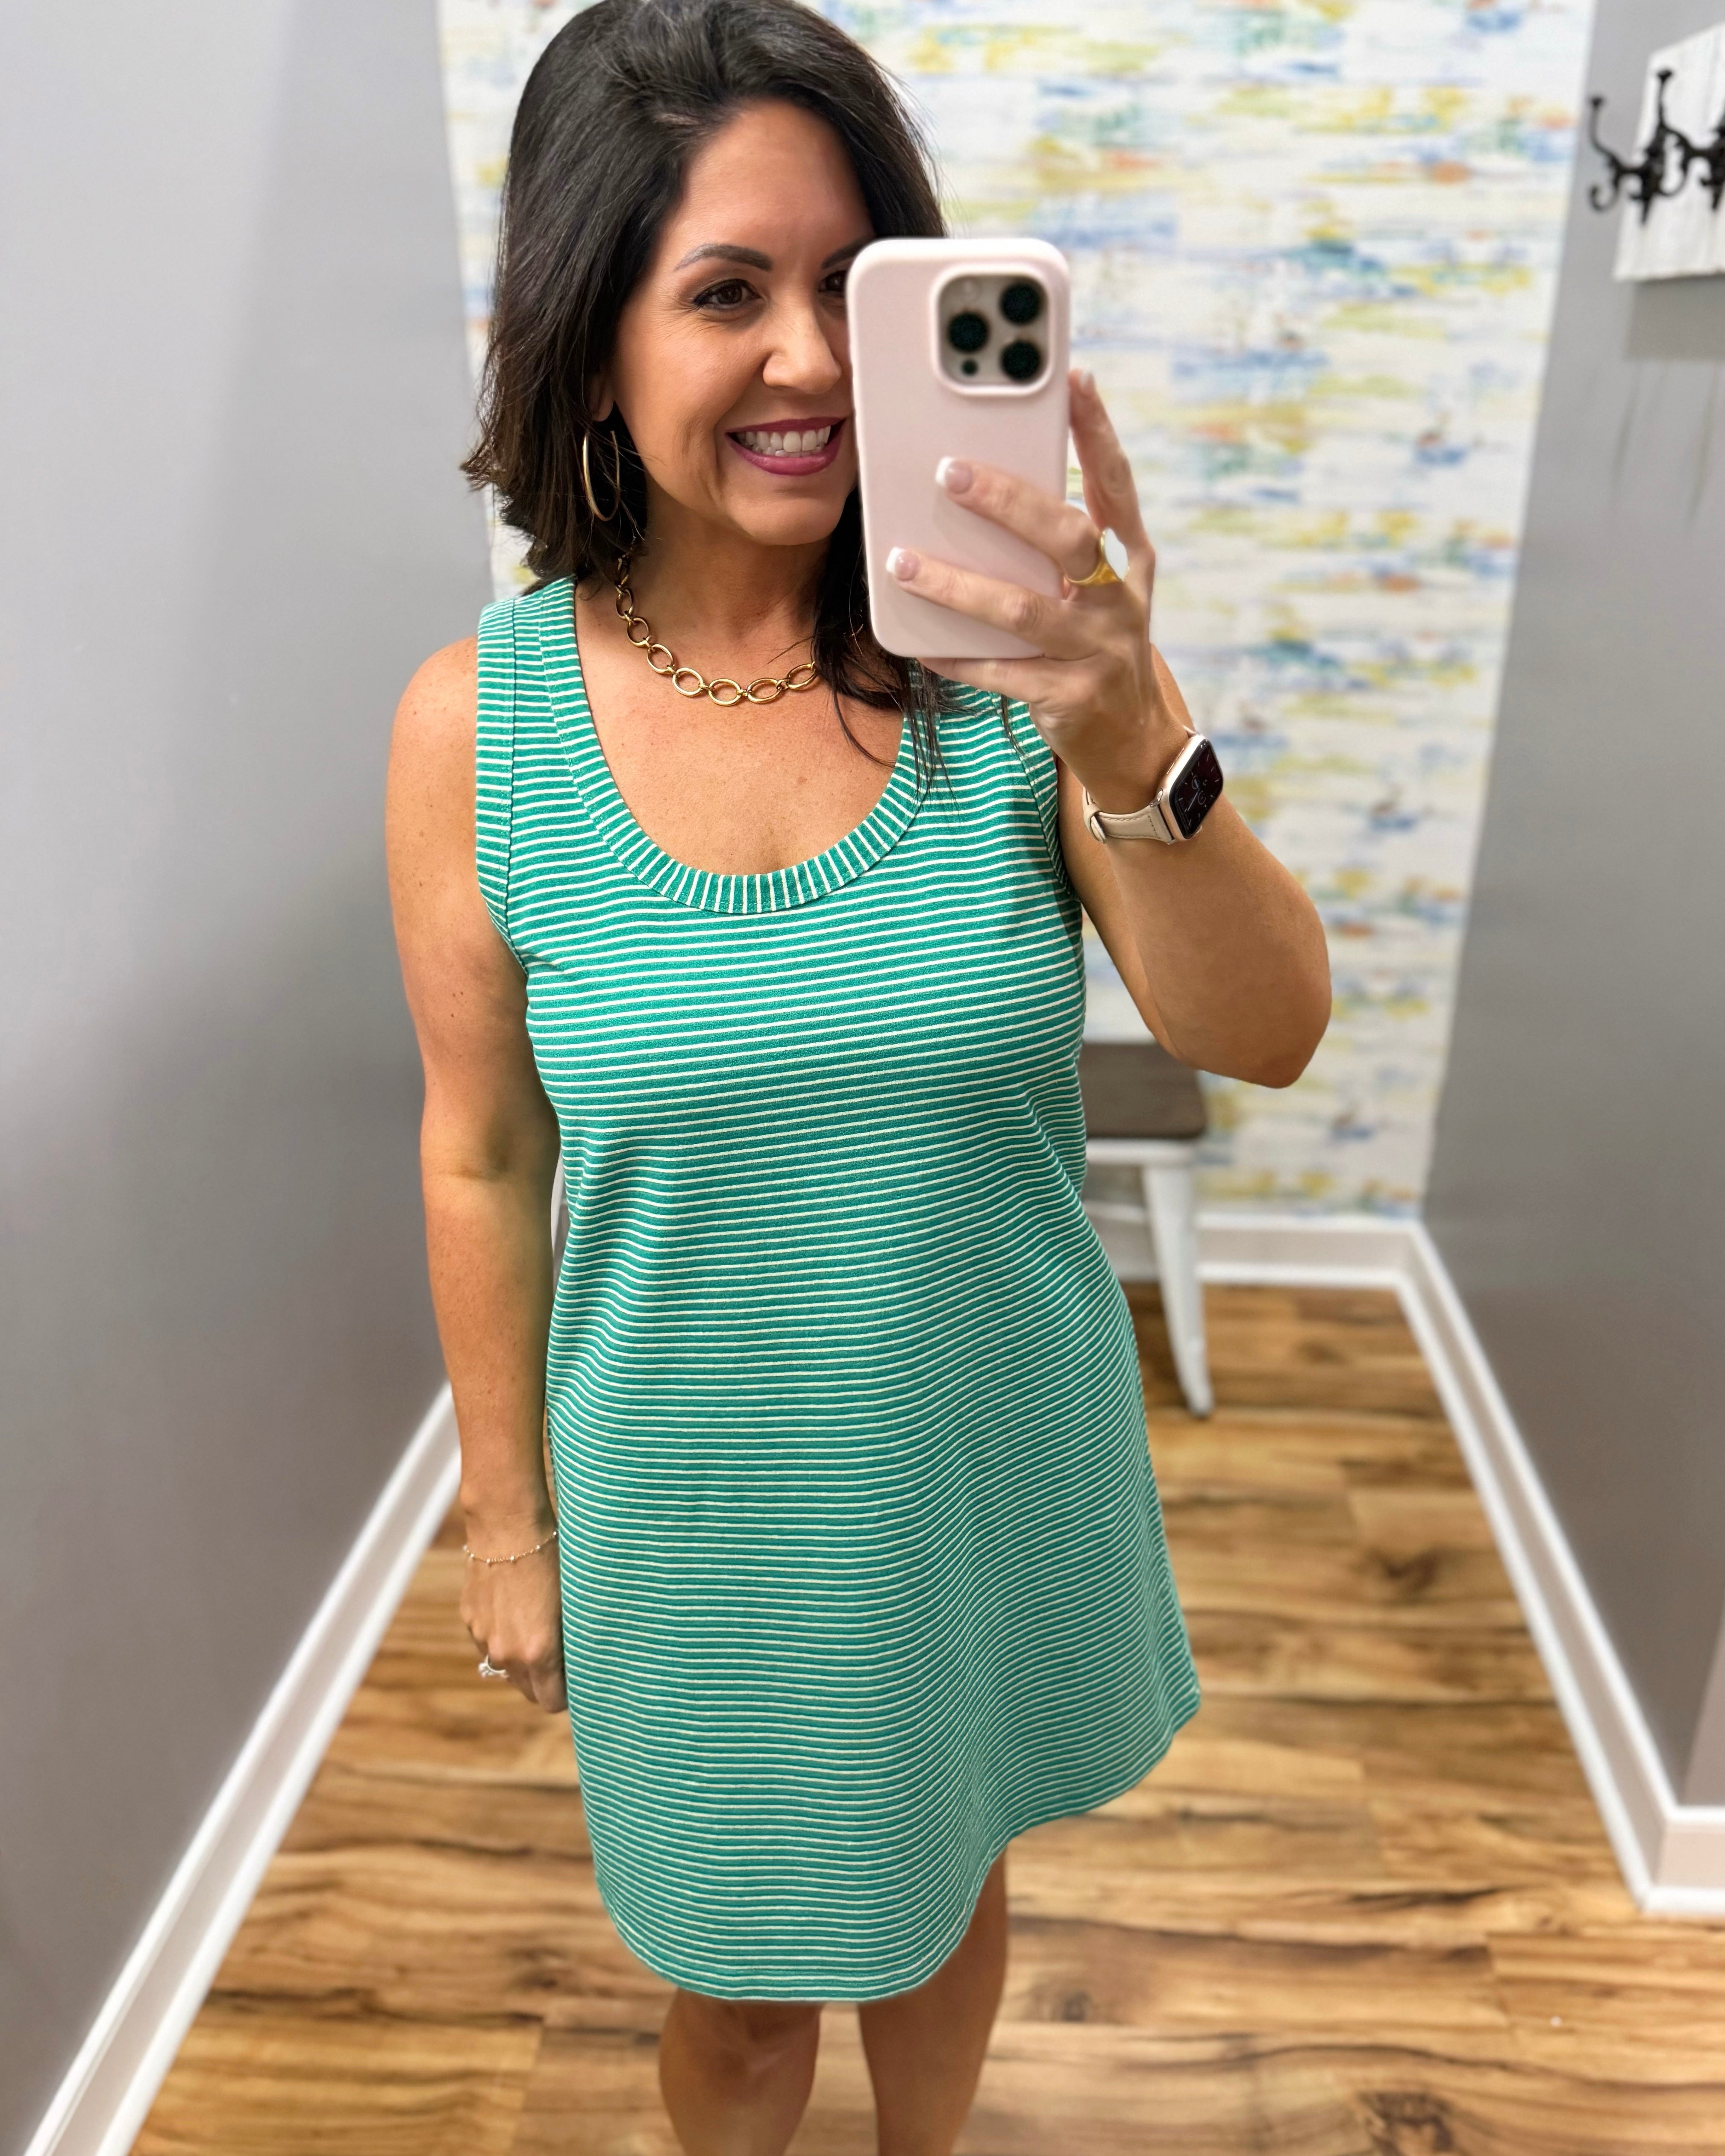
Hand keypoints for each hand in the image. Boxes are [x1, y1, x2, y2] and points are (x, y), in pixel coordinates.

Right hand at [461, 1536, 566, 1713]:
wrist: (508, 1526)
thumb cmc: (552, 1559)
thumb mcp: (571, 1603)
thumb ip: (569, 1642)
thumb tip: (577, 1662)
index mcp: (537, 1653)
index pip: (550, 1702)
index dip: (566, 1695)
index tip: (576, 1681)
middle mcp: (507, 1653)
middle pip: (527, 1690)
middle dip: (544, 1681)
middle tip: (561, 1658)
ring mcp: (484, 1638)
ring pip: (506, 1667)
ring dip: (521, 1659)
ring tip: (538, 1628)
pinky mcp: (470, 1620)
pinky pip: (489, 1642)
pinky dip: (503, 1636)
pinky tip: (516, 1608)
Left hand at [888, 368, 1191, 813]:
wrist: (1134, 745)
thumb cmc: (1099, 650)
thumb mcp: (1098, 593)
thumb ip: (1060, 548)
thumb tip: (987, 489)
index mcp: (1128, 562)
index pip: (1116, 485)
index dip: (1098, 431)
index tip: (1073, 378)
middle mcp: (1119, 602)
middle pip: (1068, 537)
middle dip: (1009, 501)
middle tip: (949, 472)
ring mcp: (1098, 652)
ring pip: (1021, 609)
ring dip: (957, 584)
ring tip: (903, 564)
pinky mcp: (1069, 699)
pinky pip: (1000, 673)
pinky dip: (956, 656)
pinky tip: (920, 641)